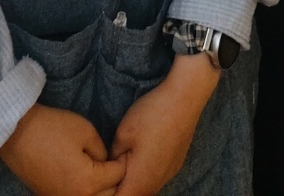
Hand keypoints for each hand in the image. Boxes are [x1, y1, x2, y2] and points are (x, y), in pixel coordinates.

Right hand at [0, 105, 125, 195]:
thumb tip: (105, 162)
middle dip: (115, 179)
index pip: (118, 175)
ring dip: (102, 189)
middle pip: (109, 195)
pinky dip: (86, 192)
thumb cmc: (52, 128)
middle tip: (115, 160)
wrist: (17, 134)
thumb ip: (102, 151)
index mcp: (88, 183)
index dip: (123, 159)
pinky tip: (86, 178)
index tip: (124, 149)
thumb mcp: (86, 131)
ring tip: (102, 170)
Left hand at [111, 56, 219, 195]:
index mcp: (141, 181)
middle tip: (107, 170)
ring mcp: (169, 174)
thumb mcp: (122, 135)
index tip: (99, 179)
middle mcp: (157, 183)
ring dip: (133, 180)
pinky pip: (157, 177)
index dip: (106, 193)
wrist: (185, 98)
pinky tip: (141, 154)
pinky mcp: (176, 164)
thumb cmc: (151, 115)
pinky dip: (145, 173)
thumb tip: (110, 168)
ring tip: (122, 162)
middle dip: (119, 187)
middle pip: (134, 195)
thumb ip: (112, 160)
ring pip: (146, 188)